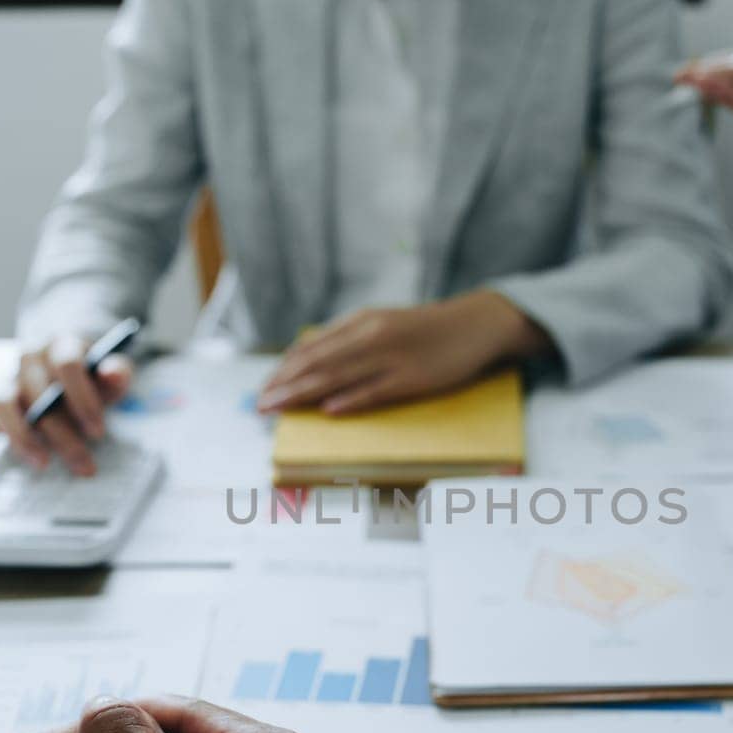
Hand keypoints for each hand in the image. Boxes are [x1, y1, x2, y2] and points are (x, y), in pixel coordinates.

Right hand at [0, 332, 134, 476]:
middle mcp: (28, 361)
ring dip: (21, 437)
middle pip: (38, 394)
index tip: (99, 432)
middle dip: (63, 433)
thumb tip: (114, 374)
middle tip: (85, 464)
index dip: (82, 398)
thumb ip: (117, 374)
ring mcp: (9, 383)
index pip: (66, 365)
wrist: (68, 370)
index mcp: (59, 345)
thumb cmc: (93, 377)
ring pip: (2, 406)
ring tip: (43, 464)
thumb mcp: (112, 373)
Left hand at [257, 290, 553, 414]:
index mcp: (361, 323)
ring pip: (339, 376)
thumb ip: (350, 342)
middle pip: (318, 362)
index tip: (263, 389)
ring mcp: (392, 357)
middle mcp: (371, 336)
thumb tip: (310, 361)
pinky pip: (376, 390)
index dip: (283, 370)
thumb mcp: (383, 326)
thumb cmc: (425, 330)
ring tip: (278, 408)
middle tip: (258, 405)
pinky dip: (351, 399)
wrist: (474, 323)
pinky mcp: (413, 377)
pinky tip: (330, 409)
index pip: (312, 348)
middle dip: (284, 385)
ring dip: (304, 394)